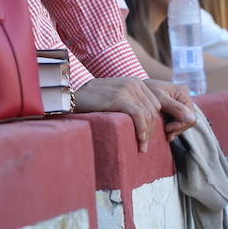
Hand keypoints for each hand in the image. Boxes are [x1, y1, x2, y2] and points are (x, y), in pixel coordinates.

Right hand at [75, 77, 190, 152]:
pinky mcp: (120, 98)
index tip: (147, 136)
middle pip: (153, 111)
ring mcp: (127, 88)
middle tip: (144, 144)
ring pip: (148, 115)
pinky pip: (139, 116)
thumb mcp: (115, 95)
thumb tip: (145, 118)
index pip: (155, 105)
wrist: (72, 97)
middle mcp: (133, 82)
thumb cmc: (92, 101)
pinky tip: (140, 142)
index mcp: (135, 81)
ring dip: (147, 134)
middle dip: (152, 129)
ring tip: (142, 147)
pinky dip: (142, 130)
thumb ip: (130, 100)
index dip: (153, 123)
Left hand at [142, 78, 195, 142]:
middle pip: (189, 120)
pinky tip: (165, 129)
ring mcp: (181, 102)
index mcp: (183, 92)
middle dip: (177, 128)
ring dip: (175, 129)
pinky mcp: (176, 108)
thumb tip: (192, 119)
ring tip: (164, 131)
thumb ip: (176, 108)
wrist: (136, 88)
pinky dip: (173, 127)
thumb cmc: (146, 90)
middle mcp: (185, 97)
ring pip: (185, 122)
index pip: (190, 116)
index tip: (166, 128)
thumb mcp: (160, 99)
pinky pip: (180, 121)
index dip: (179, 125)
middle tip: (165, 132)